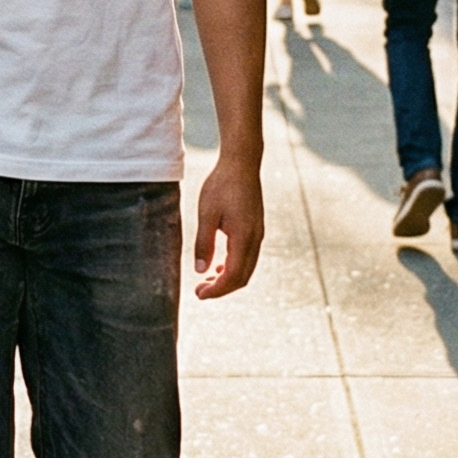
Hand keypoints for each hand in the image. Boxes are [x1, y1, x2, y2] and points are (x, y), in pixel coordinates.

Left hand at [193, 153, 262, 298]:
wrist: (242, 163)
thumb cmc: (221, 185)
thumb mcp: (206, 214)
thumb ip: (203, 244)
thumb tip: (200, 271)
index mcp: (243, 237)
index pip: (233, 276)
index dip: (217, 290)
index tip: (199, 294)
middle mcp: (255, 239)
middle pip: (242, 277)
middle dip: (222, 289)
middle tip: (200, 291)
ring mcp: (258, 234)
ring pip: (247, 268)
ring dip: (228, 279)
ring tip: (207, 280)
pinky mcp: (256, 228)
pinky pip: (248, 256)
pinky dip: (234, 266)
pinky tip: (218, 265)